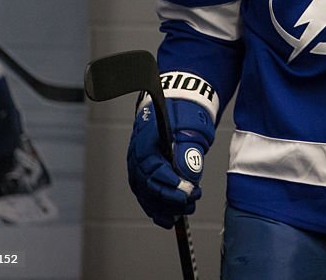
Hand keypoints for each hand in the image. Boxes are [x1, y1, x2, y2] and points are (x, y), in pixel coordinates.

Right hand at [127, 97, 213, 228]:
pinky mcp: (144, 175)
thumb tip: (187, 177)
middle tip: (189, 202)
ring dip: (164, 207)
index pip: (152, 167)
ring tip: (183, 212)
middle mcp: (137, 156)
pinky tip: (169, 220)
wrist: (176, 107)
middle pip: (146, 184)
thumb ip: (187, 152)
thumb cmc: (182, 114)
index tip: (186, 190)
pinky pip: (146, 196)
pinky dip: (157, 209)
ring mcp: (138, 166)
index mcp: (146, 141)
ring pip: (145, 194)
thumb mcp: (189, 129)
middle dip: (168, 197)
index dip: (168, 181)